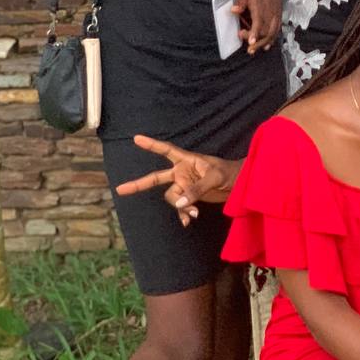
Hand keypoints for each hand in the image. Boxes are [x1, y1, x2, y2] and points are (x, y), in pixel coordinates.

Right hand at [114, 136, 240, 224]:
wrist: (240, 184)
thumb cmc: (230, 173)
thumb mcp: (215, 177)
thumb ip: (197, 189)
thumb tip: (180, 203)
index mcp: (188, 160)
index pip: (166, 150)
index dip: (152, 145)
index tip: (136, 138)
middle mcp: (182, 172)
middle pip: (156, 178)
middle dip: (139, 184)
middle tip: (120, 189)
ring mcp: (185, 185)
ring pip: (171, 198)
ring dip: (179, 207)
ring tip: (192, 214)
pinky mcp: (190, 197)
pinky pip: (179, 206)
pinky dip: (182, 213)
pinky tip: (189, 221)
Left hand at [234, 0, 281, 53]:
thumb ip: (240, 2)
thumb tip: (234, 11)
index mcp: (260, 6)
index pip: (259, 22)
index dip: (254, 33)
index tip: (250, 42)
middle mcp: (270, 10)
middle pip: (266, 31)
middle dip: (258, 41)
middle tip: (248, 48)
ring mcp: (276, 12)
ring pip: (273, 31)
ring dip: (266, 41)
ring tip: (259, 49)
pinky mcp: (279, 11)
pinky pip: (278, 27)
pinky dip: (273, 36)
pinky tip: (269, 43)